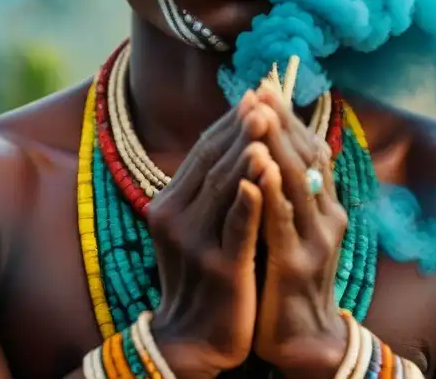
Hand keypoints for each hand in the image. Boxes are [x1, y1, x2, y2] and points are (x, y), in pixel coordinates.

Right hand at [146, 91, 273, 378]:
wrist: (193, 339)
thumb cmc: (203, 276)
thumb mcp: (198, 227)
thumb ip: (210, 187)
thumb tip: (237, 140)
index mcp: (170, 203)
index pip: (203, 152)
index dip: (230, 123)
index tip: (255, 94)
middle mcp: (176, 218)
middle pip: (213, 162)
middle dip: (241, 128)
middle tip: (263, 97)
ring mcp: (195, 243)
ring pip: (224, 188)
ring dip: (246, 152)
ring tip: (265, 121)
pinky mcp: (220, 269)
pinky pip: (236, 228)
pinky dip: (248, 200)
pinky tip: (263, 178)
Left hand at [249, 85, 349, 378]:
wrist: (305, 342)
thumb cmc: (289, 280)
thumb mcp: (293, 229)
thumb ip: (286, 192)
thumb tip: (270, 147)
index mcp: (325, 205)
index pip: (310, 149)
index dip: (289, 117)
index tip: (266, 86)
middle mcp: (327, 215)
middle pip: (307, 156)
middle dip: (282, 120)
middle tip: (261, 87)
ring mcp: (315, 240)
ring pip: (297, 181)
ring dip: (277, 144)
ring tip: (261, 112)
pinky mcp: (296, 266)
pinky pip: (283, 222)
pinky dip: (272, 192)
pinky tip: (260, 169)